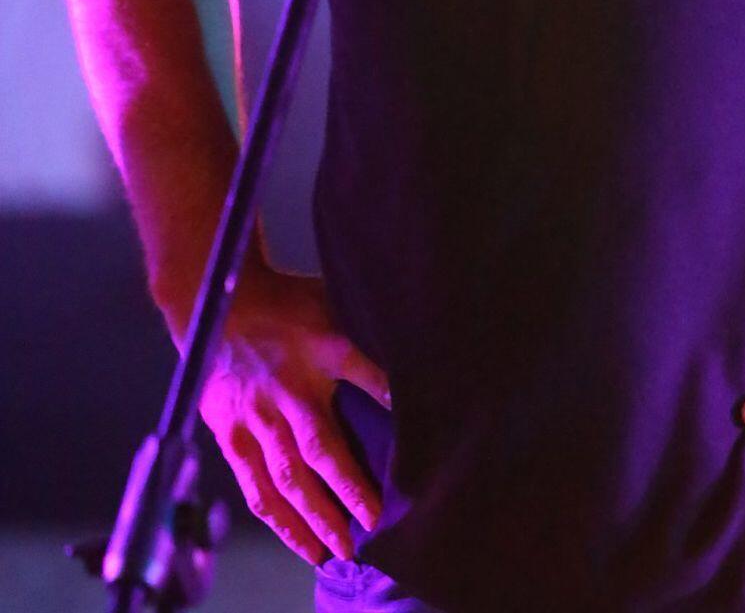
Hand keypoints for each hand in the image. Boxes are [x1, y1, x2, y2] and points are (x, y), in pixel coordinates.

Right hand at [195, 266, 391, 565]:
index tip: (411, 442)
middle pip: (319, 451)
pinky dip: (277, 518)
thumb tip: (408, 366)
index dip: (385, 402)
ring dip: (313, 518)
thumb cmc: (287, 306)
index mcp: (320, 350)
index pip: (362, 377)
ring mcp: (257, 418)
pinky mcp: (232, 436)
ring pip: (286, 480)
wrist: (222, 305)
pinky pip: (255, 486)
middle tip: (374, 528)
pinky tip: (298, 540)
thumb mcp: (333, 305)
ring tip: (338, 550)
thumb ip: (363, 342)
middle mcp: (288, 391)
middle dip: (347, 493)